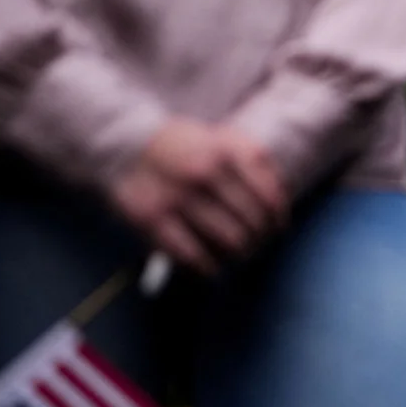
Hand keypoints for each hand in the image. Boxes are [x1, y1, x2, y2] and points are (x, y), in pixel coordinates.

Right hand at [108, 117, 288, 273]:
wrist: (124, 145)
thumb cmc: (184, 147)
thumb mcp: (223, 138)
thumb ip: (255, 163)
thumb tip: (281, 206)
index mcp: (226, 151)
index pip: (270, 198)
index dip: (278, 221)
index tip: (276, 230)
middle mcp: (205, 173)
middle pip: (253, 224)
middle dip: (259, 240)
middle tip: (255, 246)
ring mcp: (178, 196)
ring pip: (231, 242)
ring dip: (240, 256)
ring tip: (237, 256)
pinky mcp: (152, 219)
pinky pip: (193, 256)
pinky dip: (209, 268)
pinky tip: (212, 268)